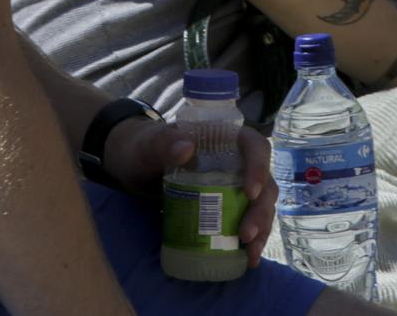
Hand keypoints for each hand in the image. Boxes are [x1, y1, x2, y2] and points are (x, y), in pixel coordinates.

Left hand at [101, 117, 278, 270]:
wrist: (134, 168)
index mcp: (225, 138)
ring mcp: (233, 185)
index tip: (250, 192)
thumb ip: (163, 143)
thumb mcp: (149, 145)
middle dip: (260, 210)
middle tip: (246, 234)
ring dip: (261, 228)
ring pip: (260, 205)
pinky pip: (246, 220)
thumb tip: (187, 148)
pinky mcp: (226, 206)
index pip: (254, 146)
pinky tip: (248, 258)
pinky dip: (251, 239)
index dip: (259, 167)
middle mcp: (236, 161)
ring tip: (251, 254)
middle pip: (263, 182)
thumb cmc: (143, 148)